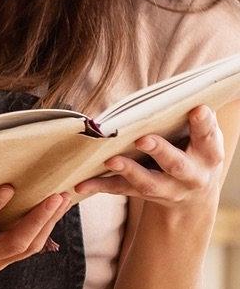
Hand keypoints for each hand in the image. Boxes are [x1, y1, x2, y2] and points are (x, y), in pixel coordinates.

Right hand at [0, 185, 71, 288]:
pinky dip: (43, 229)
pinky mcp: (0, 263)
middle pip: (14, 242)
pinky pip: (28, 248)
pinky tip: (53, 212)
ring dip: (47, 223)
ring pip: (27, 247)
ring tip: (61, 200)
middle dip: (37, 219)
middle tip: (54, 197)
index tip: (8, 187)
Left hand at [74, 106, 225, 207]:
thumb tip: (183, 92)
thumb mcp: (203, 138)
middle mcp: (191, 176)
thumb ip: (196, 121)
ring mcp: (167, 189)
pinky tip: (81, 184)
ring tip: (111, 160)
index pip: (208, 138)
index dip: (204, 125)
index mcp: (208, 155)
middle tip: (143, 139)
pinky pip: (120, 190)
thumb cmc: (194, 152)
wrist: (193, 196)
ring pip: (147, 183)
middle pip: (176, 165)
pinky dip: (99, 186)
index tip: (197, 109)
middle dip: (160, 151)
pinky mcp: (143, 194)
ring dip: (128, 171)